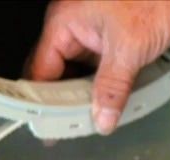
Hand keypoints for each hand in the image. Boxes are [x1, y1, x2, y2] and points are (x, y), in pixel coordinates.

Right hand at [28, 0, 169, 134]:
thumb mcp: (129, 49)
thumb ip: (112, 88)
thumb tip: (102, 118)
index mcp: (64, 22)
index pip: (40, 70)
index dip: (42, 101)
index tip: (48, 126)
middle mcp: (72, 26)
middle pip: (56, 73)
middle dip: (65, 101)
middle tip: (74, 126)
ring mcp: (91, 32)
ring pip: (78, 73)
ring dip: (85, 94)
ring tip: (94, 116)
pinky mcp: (109, 38)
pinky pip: (96, 68)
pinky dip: (101, 85)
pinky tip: (110, 101)